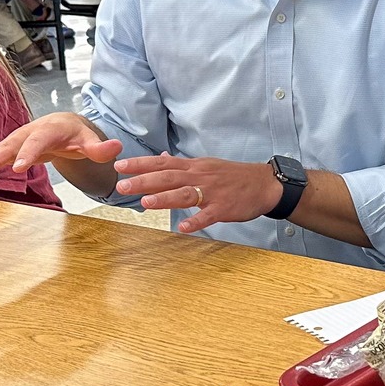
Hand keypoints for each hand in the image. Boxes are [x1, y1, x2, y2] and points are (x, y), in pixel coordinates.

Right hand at [0, 111, 120, 183]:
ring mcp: (14, 141)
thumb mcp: (88, 140)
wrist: (61, 124)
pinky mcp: (6, 150)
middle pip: (9, 146)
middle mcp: (26, 134)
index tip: (19, 168)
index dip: (27, 154)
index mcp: (47, 131)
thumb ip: (100, 147)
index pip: (36, 142)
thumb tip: (117, 147)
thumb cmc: (75, 134)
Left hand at [112, 153, 281, 234]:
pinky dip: (195, 221)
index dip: (141, 164)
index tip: (120, 165)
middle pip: (168, 176)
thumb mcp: (206, 165)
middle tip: (122, 185)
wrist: (264, 184)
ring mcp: (212, 192)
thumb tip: (161, 157)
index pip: (162, 162)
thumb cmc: (232, 176)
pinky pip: (208, 215)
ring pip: (185, 194)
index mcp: (194, 167)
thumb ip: (182, 164)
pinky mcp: (224, 207)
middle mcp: (200, 176)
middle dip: (144, 180)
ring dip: (164, 198)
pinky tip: (183, 228)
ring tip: (145, 202)